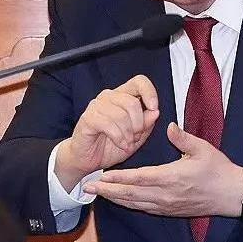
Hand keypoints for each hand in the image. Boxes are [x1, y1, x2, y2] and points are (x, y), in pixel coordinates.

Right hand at [54, 75, 159, 189]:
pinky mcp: (88, 118)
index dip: (149, 93)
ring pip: (121, 115)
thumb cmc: (109, 146)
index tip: (154, 109)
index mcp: (122, 96)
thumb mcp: (135, 137)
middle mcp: (108, 97)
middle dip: (139, 125)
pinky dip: (119, 138)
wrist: (87, 159)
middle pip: (132, 102)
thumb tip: (155, 112)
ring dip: (128, 134)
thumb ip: (146, 124)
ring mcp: (96, 106)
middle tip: (135, 138)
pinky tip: (120, 144)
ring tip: (127, 144)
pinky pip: (109, 124)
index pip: (139, 82)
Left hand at [84, 122, 242, 217]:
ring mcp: (167, 205)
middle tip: (88, 186)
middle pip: (131, 194)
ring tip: (98, 193)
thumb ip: (183, 138)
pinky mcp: (170, 210)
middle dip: (108, 190)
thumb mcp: (203, 149)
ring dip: (115, 198)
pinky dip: (129, 204)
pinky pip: (145, 208)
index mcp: (172, 177)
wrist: (233, 195)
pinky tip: (120, 200)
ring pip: (135, 203)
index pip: (139, 178)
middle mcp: (166, 195)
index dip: (119, 177)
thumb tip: (168, 125)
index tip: (102, 174)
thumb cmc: (219, 170)